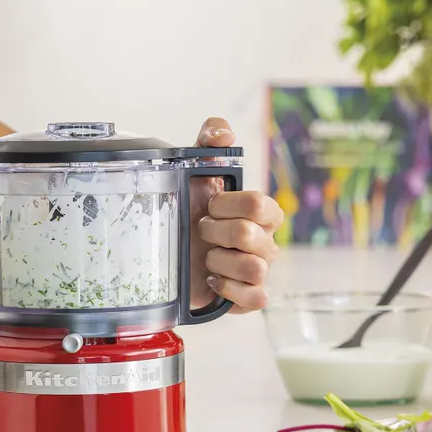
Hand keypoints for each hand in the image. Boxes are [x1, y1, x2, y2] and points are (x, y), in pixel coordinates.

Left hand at [188, 117, 282, 311]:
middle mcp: (264, 241)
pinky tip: (211, 280)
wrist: (167, 252)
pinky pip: (256, 299)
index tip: (208, 206)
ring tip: (205, 258)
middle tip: (200, 231)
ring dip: (220, 262)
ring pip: (254, 268)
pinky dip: (230, 290)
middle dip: (216, 232)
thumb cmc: (188, 211)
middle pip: (251, 236)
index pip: (259, 204)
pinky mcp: (246, 297)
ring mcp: (257, 270)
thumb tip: (223, 133)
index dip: (227, 205)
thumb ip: (209, 142)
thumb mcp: (193, 172)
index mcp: (259, 211)